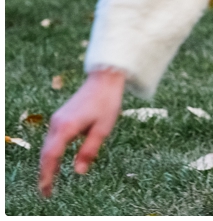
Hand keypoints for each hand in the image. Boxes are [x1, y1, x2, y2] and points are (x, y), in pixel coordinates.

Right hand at [39, 68, 124, 196]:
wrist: (104, 79)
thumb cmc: (107, 102)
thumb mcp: (103, 128)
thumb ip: (89, 150)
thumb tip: (78, 172)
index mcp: (66, 127)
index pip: (51, 156)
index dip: (47, 175)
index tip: (47, 189)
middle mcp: (57, 124)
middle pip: (46, 153)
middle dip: (45, 173)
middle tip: (48, 192)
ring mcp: (57, 120)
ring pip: (47, 147)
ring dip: (47, 164)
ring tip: (50, 181)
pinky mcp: (60, 118)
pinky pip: (52, 140)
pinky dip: (51, 153)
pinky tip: (56, 162)